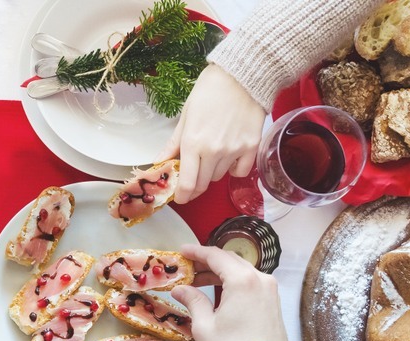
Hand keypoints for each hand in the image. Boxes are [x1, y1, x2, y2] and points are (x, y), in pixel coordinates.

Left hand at [157, 64, 265, 203]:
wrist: (242, 74)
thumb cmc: (210, 91)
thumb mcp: (185, 116)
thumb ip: (173, 144)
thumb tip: (158, 162)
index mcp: (192, 143)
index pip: (186, 184)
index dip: (181, 196)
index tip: (179, 197)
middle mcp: (213, 151)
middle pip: (202, 184)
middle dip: (194, 187)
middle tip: (191, 179)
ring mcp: (234, 150)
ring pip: (219, 177)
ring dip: (211, 172)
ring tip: (211, 155)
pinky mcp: (251, 147)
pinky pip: (239, 171)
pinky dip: (233, 169)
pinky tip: (229, 157)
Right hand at [171, 244, 287, 340]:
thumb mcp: (205, 325)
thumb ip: (193, 301)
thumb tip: (180, 289)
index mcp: (242, 280)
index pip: (216, 256)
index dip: (197, 252)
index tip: (182, 251)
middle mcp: (260, 278)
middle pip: (230, 260)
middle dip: (208, 262)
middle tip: (189, 268)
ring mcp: (269, 288)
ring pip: (241, 270)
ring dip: (220, 272)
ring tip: (200, 282)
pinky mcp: (273, 300)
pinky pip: (251, 281)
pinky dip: (233, 281)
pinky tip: (220, 292)